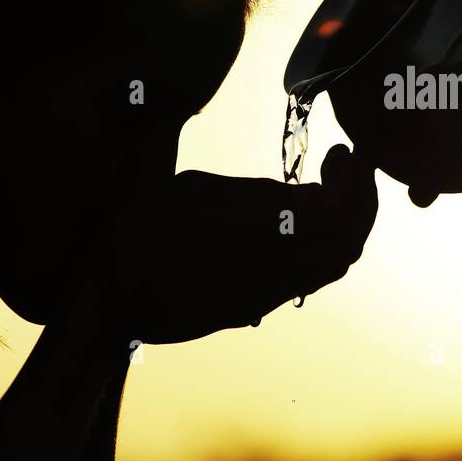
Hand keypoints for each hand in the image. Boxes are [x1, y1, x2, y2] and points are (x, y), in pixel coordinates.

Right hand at [96, 144, 376, 343]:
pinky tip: (305, 215)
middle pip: (344, 246)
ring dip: (345, 224)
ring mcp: (261, 300)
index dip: (352, 184)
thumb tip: (307, 195)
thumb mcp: (192, 190)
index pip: (333, 220)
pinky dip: (323, 244)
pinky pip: (308, 280)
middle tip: (348, 162)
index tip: (344, 150)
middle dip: (360, 201)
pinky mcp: (250, 310)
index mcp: (251, 240)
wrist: (100, 299)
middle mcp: (266, 277)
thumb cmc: (134, 232)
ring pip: (330, 268)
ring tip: (331, 183)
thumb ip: (255, 193)